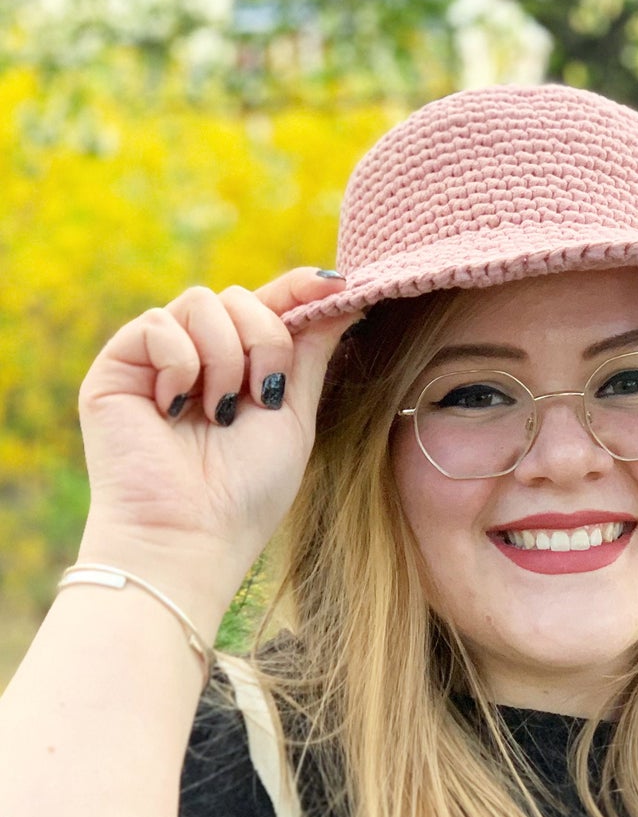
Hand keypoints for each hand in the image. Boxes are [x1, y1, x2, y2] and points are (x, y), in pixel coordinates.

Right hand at [75, 268, 359, 611]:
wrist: (192, 533)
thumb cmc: (247, 491)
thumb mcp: (293, 417)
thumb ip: (308, 355)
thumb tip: (339, 297)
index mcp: (242, 369)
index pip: (270, 308)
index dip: (300, 289)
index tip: (337, 283)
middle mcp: (200, 357)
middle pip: (242, 297)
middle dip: (265, 340)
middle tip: (260, 396)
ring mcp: (157, 358)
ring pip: (204, 301)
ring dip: (225, 358)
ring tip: (217, 413)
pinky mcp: (119, 365)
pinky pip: (160, 323)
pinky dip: (181, 362)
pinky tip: (176, 408)